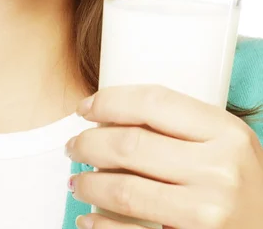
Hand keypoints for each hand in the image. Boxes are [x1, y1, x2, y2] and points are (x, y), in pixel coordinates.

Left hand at [65, 84, 262, 228]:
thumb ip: (181, 128)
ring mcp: (208, 213)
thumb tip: (109, 118)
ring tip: (77, 182)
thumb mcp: (225, 146)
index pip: (152, 102)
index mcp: (227, 132)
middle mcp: (220, 170)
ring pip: (122, 189)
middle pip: (129, 144)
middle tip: (74, 146)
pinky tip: (89, 220)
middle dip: (88, 143)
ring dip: (88, 184)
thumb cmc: (244, 187)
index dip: (108, 101)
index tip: (85, 108)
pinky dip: (101, 226)